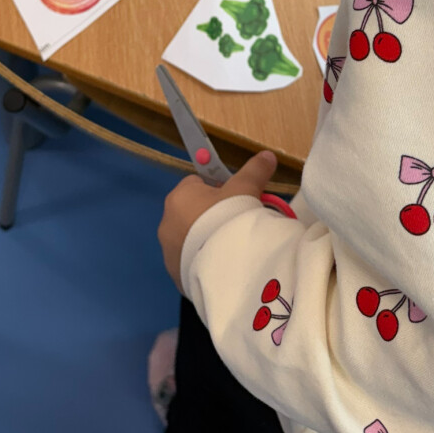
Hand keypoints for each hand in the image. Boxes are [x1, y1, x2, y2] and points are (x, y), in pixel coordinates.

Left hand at [158, 150, 278, 291]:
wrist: (225, 268)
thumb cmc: (229, 218)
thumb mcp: (246, 189)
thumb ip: (254, 170)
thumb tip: (267, 155)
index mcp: (178, 197)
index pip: (196, 184)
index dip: (218, 189)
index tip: (235, 199)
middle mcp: (166, 223)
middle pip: (192, 213)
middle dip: (212, 216)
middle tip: (237, 222)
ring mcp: (169, 253)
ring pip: (191, 240)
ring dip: (207, 241)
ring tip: (232, 247)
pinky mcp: (176, 277)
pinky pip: (191, 264)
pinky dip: (205, 262)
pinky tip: (224, 265)